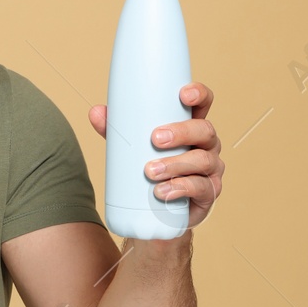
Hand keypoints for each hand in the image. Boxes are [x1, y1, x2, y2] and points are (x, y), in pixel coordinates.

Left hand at [90, 82, 223, 229]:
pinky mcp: (209, 192)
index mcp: (191, 126)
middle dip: (182, 132)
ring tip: (150, 171)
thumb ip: (117, 129)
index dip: (199, 94)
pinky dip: (181, 188)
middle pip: (205, 130)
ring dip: (175, 164)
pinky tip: (163, 191)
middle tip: (155, 139)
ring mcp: (211, 168)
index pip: (203, 104)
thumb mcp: (132, 147)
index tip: (183, 94)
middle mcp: (206, 144)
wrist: (158, 211)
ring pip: (202, 160)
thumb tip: (96, 112)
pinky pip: (202, 188)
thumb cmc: (150, 168)